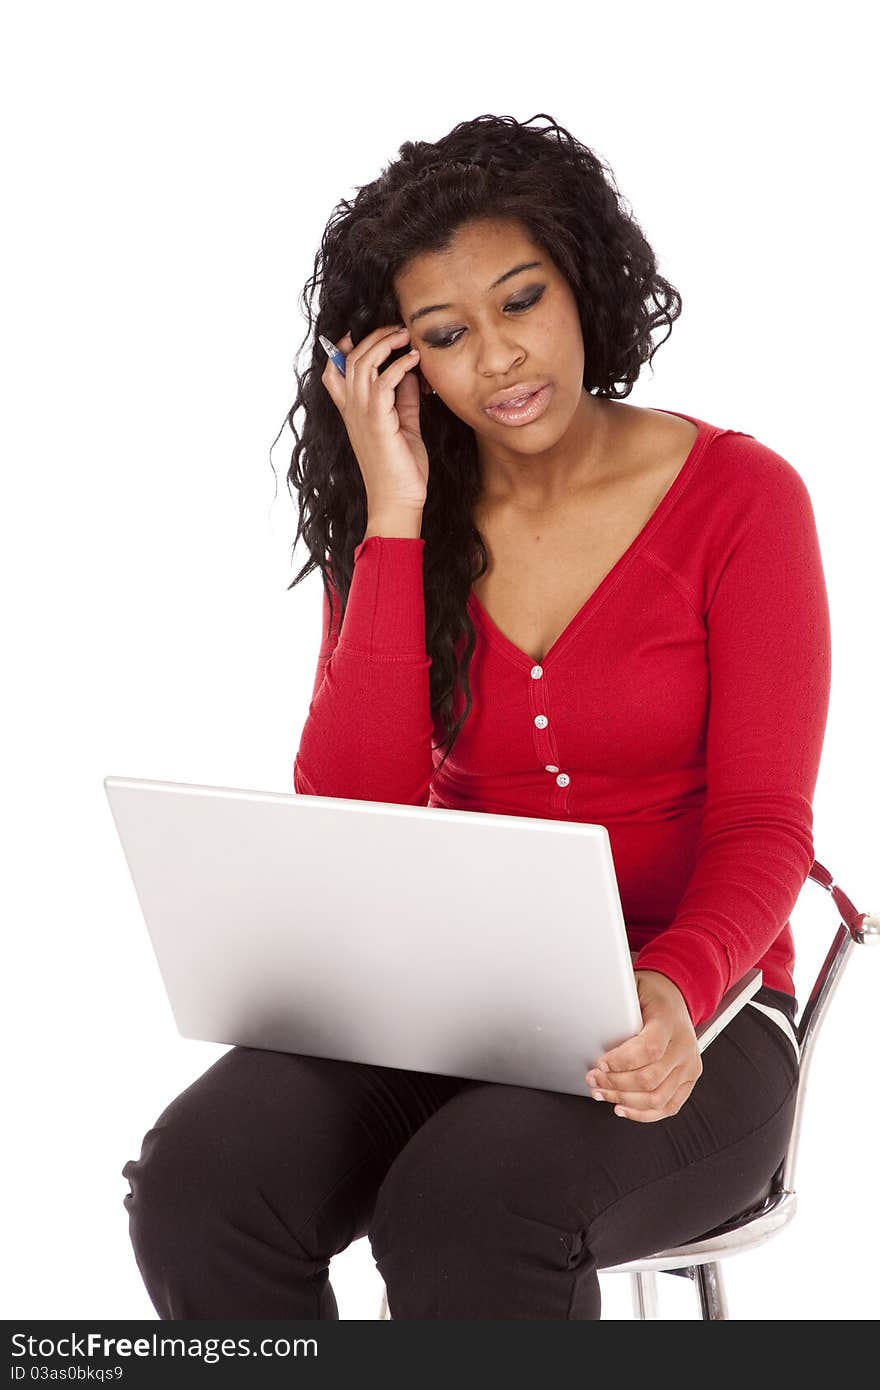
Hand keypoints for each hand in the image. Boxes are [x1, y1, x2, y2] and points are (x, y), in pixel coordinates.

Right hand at [320, 323, 429, 512]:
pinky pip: (384, 380)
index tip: (362, 334)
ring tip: (406, 336)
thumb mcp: (403, 424)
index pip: (333, 372)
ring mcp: (362, 413)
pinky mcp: (378, 420)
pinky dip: (400, 364)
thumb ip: (404, 397)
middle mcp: (352, 409)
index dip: (341, 348)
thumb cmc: (400, 468)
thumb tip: (410, 372)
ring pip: (363, 362)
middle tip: (397, 329)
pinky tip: (414, 361)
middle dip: (373, 336)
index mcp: (353, 411)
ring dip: (386, 343)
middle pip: (350, 357)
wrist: (398, 500)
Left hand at [585, 971, 702, 1121]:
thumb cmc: (651, 994)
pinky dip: (643, 1113)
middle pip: (650, 1078)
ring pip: (657, 1098)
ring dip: (624, 1100)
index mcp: (670, 1022)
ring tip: (602, 1093)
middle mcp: (684, 1047)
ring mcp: (689, 1066)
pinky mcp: (688, 1080)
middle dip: (615, 1083)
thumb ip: (619, 1006)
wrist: (675, 996)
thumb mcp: (634, 988)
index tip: (600, 1064)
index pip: (648, 1049)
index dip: (621, 1061)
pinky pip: (669, 1107)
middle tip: (593, 1079)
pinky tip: (622, 1107)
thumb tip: (591, 1018)